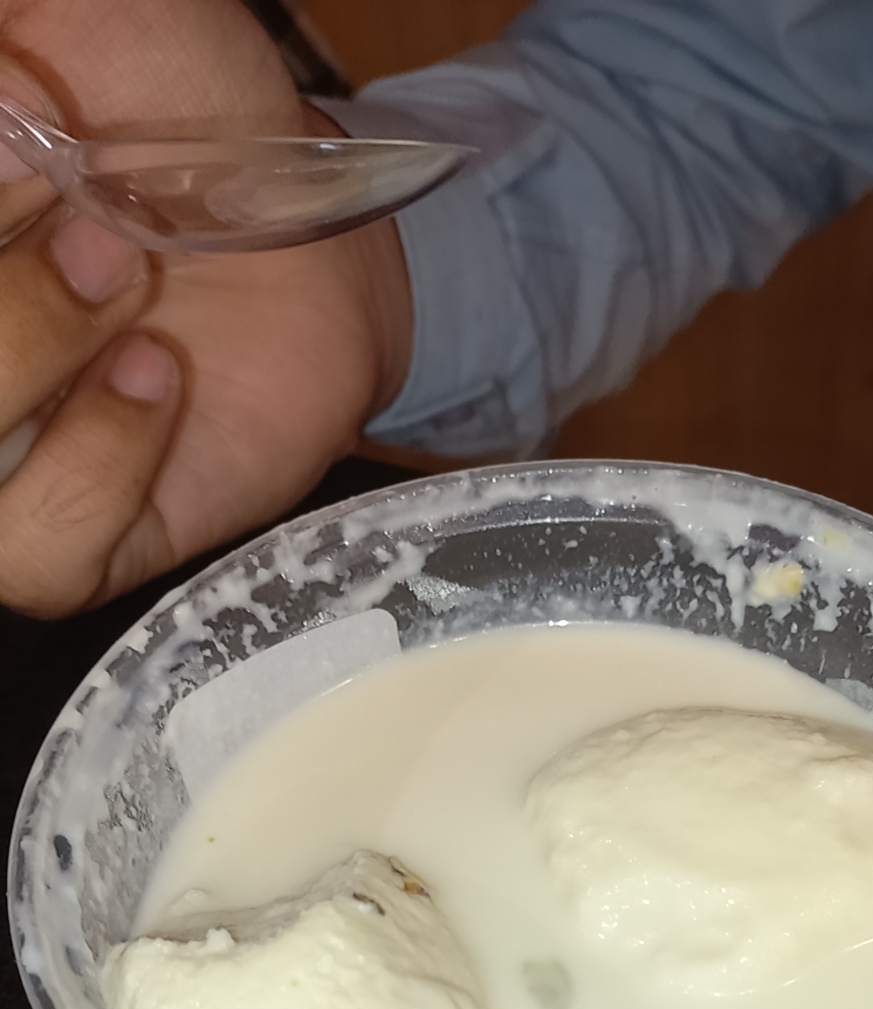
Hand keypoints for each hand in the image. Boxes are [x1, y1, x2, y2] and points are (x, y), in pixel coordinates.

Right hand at [0, 0, 411, 616]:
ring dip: (23, 347)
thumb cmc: (165, 107)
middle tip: (80, 204)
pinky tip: (155, 377)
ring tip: (121, 273)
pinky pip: (34, 555)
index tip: (21, 123)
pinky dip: (97, 460)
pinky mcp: (69, 545)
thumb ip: (5, 46)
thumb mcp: (61, 18)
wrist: (306, 227)